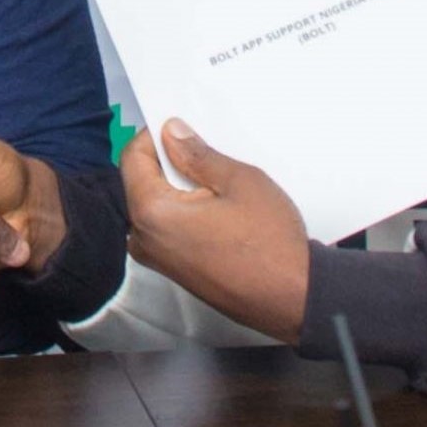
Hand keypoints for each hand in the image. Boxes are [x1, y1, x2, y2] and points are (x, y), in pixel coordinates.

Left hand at [120, 118, 309, 343]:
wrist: (293, 298)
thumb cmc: (270, 241)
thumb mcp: (239, 182)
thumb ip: (197, 155)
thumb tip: (170, 133)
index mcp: (152, 213)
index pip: (133, 158)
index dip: (154, 136)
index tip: (180, 128)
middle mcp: (145, 240)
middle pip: (142, 183)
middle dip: (167, 163)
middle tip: (205, 153)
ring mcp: (159, 261)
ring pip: (156, 207)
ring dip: (178, 189)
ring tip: (216, 181)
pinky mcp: (176, 273)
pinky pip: (168, 230)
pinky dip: (185, 213)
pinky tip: (217, 209)